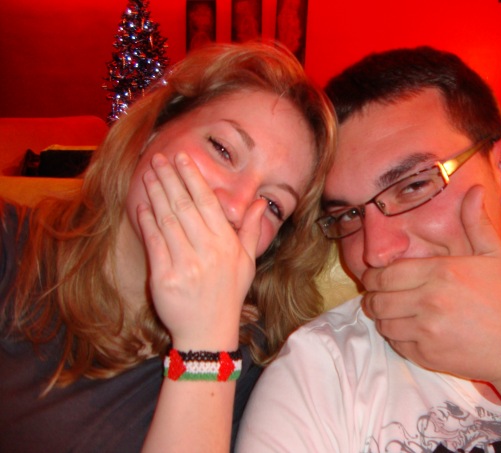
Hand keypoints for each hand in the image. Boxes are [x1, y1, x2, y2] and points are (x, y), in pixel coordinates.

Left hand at [137, 152, 265, 350]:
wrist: (209, 332)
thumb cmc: (229, 295)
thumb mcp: (247, 262)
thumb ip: (250, 229)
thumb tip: (258, 202)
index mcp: (226, 244)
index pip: (207, 202)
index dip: (192, 177)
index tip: (182, 158)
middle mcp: (207, 250)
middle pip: (184, 206)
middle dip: (170, 178)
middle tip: (159, 158)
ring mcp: (185, 264)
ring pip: (167, 220)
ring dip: (156, 194)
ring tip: (148, 174)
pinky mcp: (165, 278)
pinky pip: (154, 243)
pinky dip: (147, 221)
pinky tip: (142, 204)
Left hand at [361, 185, 500, 383]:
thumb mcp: (494, 255)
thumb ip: (476, 223)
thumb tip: (475, 190)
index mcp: (439, 273)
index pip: (385, 275)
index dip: (372, 278)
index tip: (374, 278)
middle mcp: (429, 301)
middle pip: (377, 300)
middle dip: (372, 297)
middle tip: (377, 296)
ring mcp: (426, 331)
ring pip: (383, 323)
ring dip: (382, 318)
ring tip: (392, 313)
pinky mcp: (427, 356)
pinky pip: (396, 344)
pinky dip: (396, 337)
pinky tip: (408, 331)